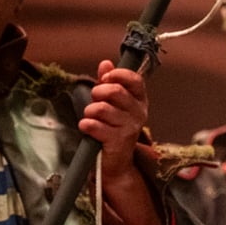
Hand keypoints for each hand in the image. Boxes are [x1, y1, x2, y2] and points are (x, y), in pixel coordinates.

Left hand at [80, 60, 149, 179]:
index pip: (135, 80)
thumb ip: (108, 82)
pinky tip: (88, 129)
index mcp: (140, 100)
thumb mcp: (111, 102)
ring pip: (101, 108)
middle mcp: (139, 113)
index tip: (105, 78)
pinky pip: (93, 125)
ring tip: (91, 118)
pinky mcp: (118, 141)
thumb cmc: (112, 128)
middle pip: (115, 91)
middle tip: (94, 101)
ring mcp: (130, 127)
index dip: (117, 75)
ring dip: (89, 112)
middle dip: (98, 93)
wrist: (115, 161)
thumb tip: (106, 64)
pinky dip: (86, 125)